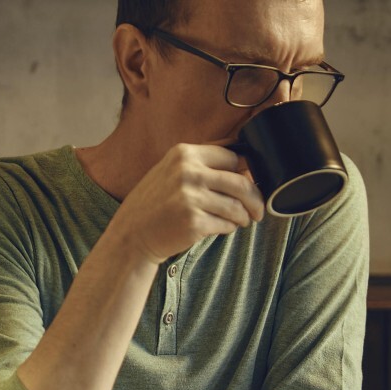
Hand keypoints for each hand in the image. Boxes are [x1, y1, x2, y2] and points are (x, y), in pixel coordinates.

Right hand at [101, 142, 265, 264]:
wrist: (132, 234)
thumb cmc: (155, 203)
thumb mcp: (172, 171)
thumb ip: (202, 164)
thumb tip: (245, 164)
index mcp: (185, 154)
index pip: (233, 157)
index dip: (246, 171)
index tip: (251, 182)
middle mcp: (187, 172)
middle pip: (241, 182)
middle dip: (255, 198)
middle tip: (258, 209)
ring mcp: (190, 198)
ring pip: (236, 206)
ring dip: (242, 216)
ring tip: (239, 221)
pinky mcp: (193, 222)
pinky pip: (226, 224)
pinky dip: (229, 228)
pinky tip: (221, 228)